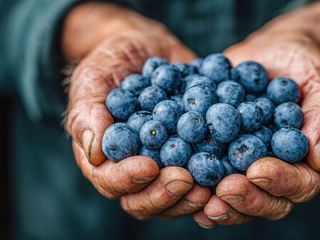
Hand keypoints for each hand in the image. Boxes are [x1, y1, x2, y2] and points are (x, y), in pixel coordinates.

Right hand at [64, 3, 210, 219]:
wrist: (147, 48)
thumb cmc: (112, 62)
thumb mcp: (93, 78)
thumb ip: (88, 113)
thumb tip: (94, 154)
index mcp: (105, 158)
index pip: (111, 181)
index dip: (128, 179)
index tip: (149, 166)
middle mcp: (135, 169)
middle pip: (144, 200)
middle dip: (164, 194)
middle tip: (185, 180)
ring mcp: (166, 165)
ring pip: (176, 196)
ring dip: (192, 195)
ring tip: (210, 184)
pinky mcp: (192, 154)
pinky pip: (203, 173)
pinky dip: (217, 176)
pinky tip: (232, 169)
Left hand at [193, 2, 319, 227]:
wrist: (275, 54)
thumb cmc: (309, 67)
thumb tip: (319, 157)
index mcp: (308, 163)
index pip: (301, 185)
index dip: (280, 182)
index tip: (257, 172)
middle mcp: (277, 172)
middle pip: (266, 201)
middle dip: (244, 199)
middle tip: (222, 191)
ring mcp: (247, 166)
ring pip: (235, 196)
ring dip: (216, 200)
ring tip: (197, 196)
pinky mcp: (221, 153)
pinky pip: (209, 173)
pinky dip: (193, 180)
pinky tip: (177, 176)